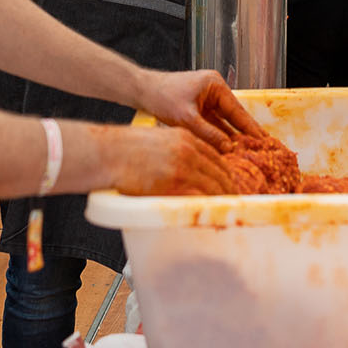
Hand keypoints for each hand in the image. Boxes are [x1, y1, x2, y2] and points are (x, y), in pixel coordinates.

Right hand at [109, 125, 233, 195]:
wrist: (110, 153)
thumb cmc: (125, 149)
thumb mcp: (158, 140)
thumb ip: (176, 150)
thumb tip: (187, 166)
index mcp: (185, 138)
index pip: (215, 155)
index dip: (225, 170)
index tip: (230, 180)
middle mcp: (188, 150)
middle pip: (219, 170)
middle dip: (230, 185)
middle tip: (237, 196)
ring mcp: (183, 167)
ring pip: (214, 184)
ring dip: (224, 197)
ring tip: (230, 207)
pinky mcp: (175, 184)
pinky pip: (200, 196)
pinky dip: (210, 204)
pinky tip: (214, 210)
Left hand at [136, 68, 264, 148]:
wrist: (142, 91)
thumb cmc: (161, 97)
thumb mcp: (186, 118)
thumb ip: (209, 133)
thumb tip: (229, 147)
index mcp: (215, 85)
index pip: (237, 110)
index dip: (250, 127)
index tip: (263, 140)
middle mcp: (214, 90)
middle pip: (233, 116)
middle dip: (245, 132)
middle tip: (262, 147)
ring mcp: (207, 99)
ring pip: (224, 121)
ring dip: (233, 136)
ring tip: (248, 151)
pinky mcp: (199, 108)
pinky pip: (213, 124)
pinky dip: (219, 135)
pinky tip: (228, 148)